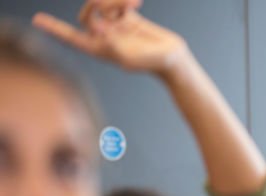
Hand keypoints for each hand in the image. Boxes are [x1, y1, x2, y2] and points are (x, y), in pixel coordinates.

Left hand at [33, 2, 188, 77]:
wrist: (172, 57)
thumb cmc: (151, 63)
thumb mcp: (129, 58)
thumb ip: (111, 45)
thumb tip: (99, 29)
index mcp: (99, 49)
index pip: (71, 38)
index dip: (54, 29)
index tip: (37, 20)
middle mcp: (104, 36)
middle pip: (87, 14)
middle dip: (96, 5)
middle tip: (107, 2)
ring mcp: (115, 25)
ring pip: (103, 5)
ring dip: (114, 1)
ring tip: (132, 3)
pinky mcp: (127, 17)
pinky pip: (118, 3)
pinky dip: (125, 0)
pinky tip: (137, 2)